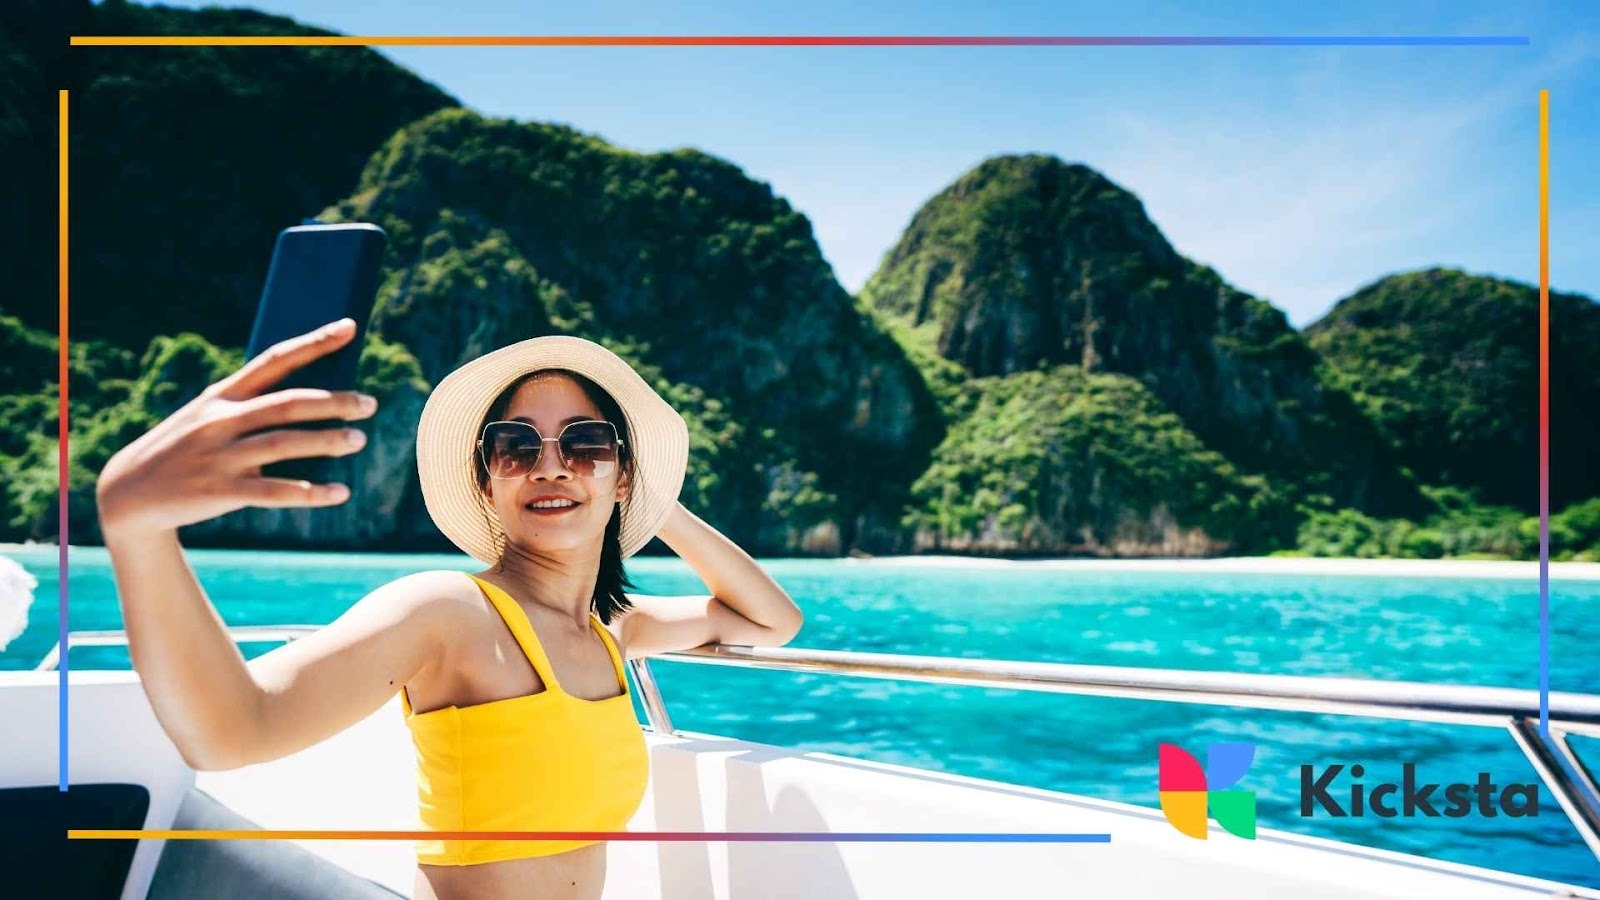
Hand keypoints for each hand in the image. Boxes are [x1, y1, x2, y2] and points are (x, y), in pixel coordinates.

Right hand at [95, 318, 377, 535]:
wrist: (129, 492)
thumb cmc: (188, 447)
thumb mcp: (211, 416)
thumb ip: (255, 404)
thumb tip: (320, 398)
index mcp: (223, 395)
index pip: (275, 359)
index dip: (314, 342)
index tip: (350, 326)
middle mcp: (221, 420)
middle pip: (287, 404)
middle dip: (333, 401)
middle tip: (370, 404)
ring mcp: (220, 455)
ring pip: (284, 443)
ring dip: (327, 441)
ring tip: (358, 440)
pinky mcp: (220, 491)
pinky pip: (273, 491)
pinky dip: (309, 492)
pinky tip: (339, 493)